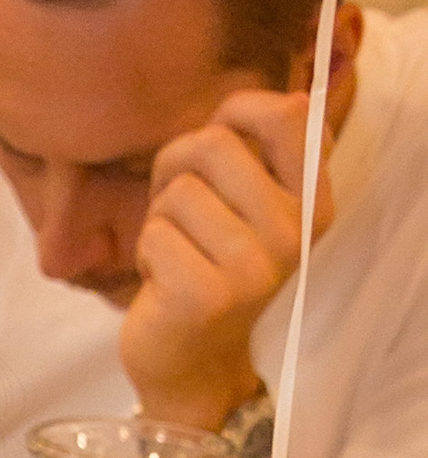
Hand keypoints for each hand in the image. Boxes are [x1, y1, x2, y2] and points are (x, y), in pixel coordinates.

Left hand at [122, 88, 332, 431]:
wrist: (192, 360)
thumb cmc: (207, 262)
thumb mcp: (243, 202)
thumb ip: (255, 151)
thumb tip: (276, 97)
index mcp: (312, 201)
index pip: (289, 114)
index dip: (238, 110)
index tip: (218, 138)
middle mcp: (293, 233)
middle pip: (215, 144)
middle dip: (176, 168)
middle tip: (178, 210)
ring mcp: (254, 267)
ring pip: (179, 191)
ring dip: (160, 217)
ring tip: (176, 250)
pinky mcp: (207, 295)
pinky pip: (154, 234)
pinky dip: (145, 252)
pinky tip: (163, 282)